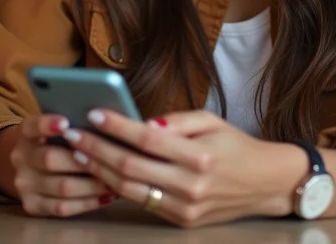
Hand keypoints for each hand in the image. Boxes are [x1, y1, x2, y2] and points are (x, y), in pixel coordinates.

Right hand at [10, 114, 115, 217]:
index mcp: (25, 132)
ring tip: (115, 180)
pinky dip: (88, 203)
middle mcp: (20, 158)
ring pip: (62, 187)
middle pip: (51, 159)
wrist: (28, 164)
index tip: (66, 121)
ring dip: (92, 185)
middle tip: (112, 159)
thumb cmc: (54, 138)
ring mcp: (24, 184)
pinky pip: (62, 207)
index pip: (33, 126)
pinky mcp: (32, 205)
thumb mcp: (54, 124)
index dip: (48, 124)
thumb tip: (105, 119)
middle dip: (84, 160)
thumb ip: (73, 121)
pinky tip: (106, 196)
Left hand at [62, 109, 305, 226]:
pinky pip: (142, 202)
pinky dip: (118, 186)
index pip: (148, 138)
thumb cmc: (235, 145)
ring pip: (129, 189)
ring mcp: (185, 208)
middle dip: (96, 148)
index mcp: (200, 155)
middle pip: (130, 166)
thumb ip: (176, 120)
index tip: (94, 112)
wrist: (263, 183)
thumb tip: (141, 122)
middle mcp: (191, 185)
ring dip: (99, 170)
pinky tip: (102, 171)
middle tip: (72, 133)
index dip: (117, 126)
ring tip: (79, 152)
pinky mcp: (181, 222)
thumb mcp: (211, 121)